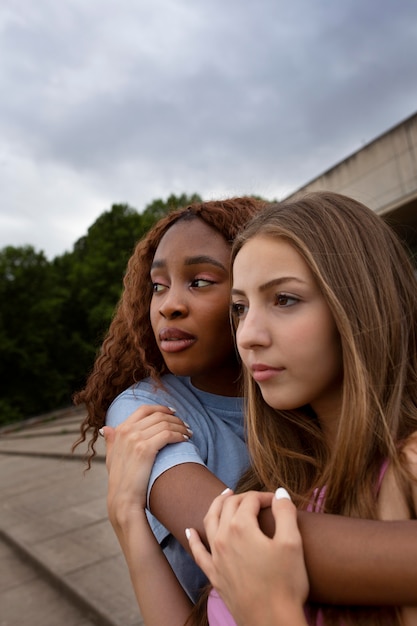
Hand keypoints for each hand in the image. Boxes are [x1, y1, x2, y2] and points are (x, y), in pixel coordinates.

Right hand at [101, 405, 191, 529]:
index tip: (173, 413)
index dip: (161, 409)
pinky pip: (168, 434)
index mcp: (120, 429)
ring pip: (165, 423)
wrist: (123, 499)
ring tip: (188, 433)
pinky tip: (185, 439)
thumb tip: (106, 428)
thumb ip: (111, 440)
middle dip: (174, 419)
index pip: (144, 410)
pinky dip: (179, 435)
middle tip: (185, 425)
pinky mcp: (146, 449)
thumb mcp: (111, 456)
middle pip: (157, 416)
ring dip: (180, 426)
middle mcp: (126, 431)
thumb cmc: (120, 480)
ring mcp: (135, 439)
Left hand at [187, 489, 308, 625]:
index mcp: (241, 527)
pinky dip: (193, 539)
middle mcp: (223, 538)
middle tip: (257, 498)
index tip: (278, 502)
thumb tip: (279, 492)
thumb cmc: (285, 583)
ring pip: (210, 521)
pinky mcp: (214, 575)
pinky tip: (190, 531)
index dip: (265, 497)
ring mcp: (216, 557)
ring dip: (217, 505)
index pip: (250, 500)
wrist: (272, 622)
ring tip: (225, 496)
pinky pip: (198, 552)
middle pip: (229, 506)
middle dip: (243, 497)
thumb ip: (285, 512)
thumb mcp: (292, 543)